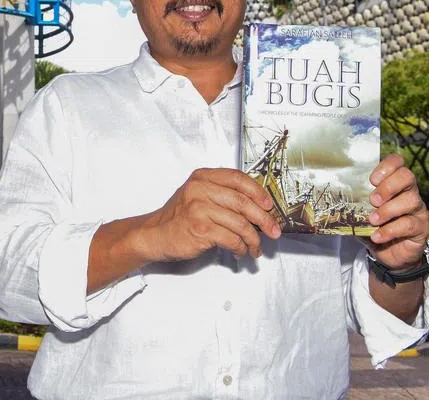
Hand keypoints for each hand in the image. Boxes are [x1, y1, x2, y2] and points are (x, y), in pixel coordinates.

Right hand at [138, 168, 282, 261]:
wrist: (154, 235)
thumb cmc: (179, 218)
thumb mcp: (197, 195)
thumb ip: (221, 194)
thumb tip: (257, 207)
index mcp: (202, 177)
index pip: (237, 178)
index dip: (257, 192)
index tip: (269, 205)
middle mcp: (200, 189)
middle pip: (243, 202)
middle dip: (264, 219)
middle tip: (273, 231)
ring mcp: (199, 208)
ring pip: (240, 223)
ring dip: (253, 239)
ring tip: (255, 248)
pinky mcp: (200, 229)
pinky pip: (231, 239)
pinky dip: (241, 248)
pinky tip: (240, 251)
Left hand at [366, 153, 428, 268]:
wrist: (388, 254)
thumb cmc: (374, 227)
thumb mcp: (361, 212)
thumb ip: (355, 203)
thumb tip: (335, 198)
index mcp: (395, 183)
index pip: (397, 162)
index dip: (386, 166)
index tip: (371, 180)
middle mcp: (409, 192)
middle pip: (407, 177)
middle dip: (388, 187)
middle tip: (373, 200)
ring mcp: (418, 209)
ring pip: (410, 200)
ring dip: (388, 210)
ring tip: (372, 220)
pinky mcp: (421, 228)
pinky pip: (409, 224)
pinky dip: (390, 230)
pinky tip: (377, 236)